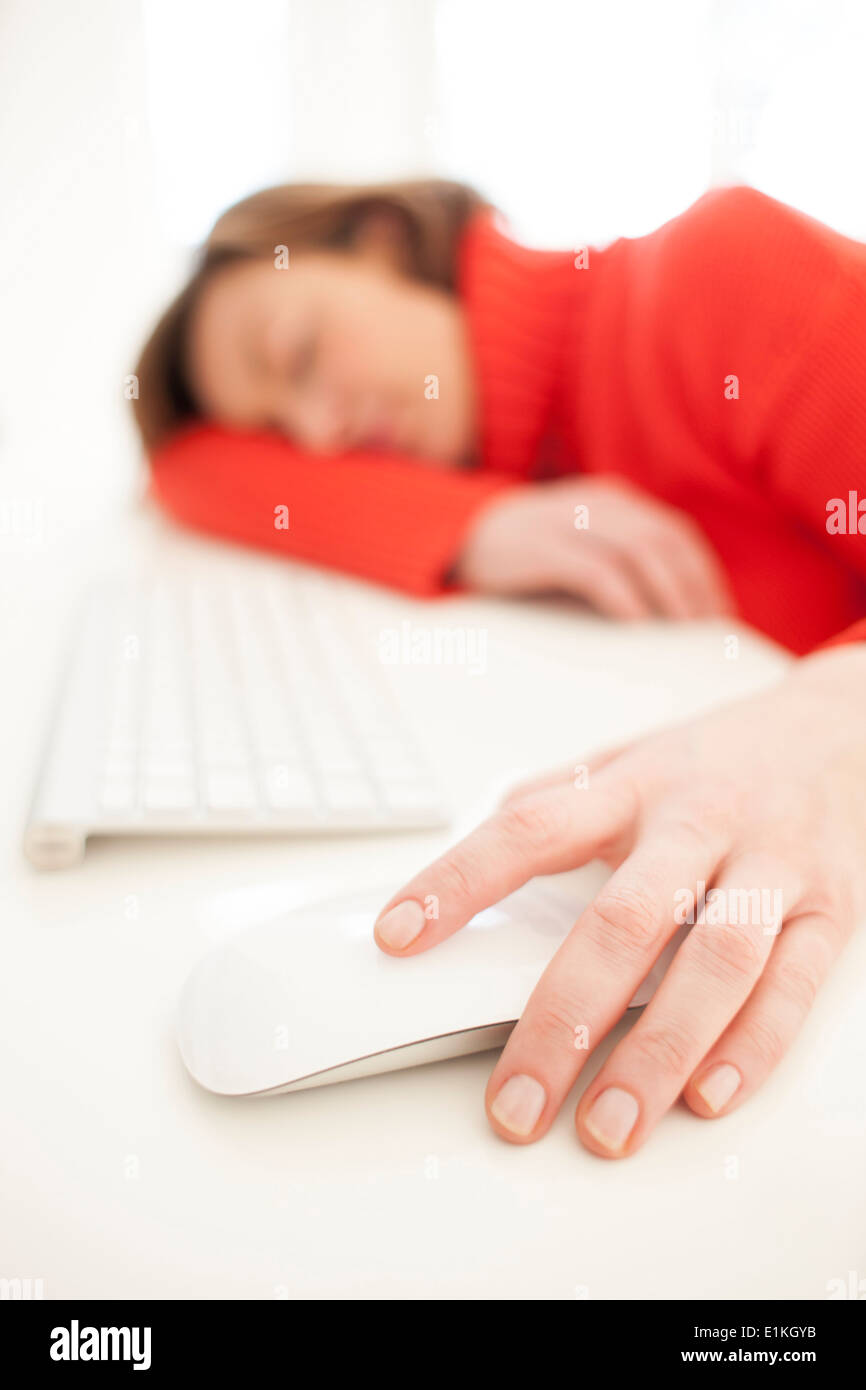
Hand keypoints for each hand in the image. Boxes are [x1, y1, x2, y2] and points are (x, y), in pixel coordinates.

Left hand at [372, 643, 865, 1157]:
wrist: (844, 727)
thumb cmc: (721, 757)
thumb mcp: (630, 758)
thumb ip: (556, 801)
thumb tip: (473, 846)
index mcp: (633, 787)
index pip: (531, 829)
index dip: (460, 880)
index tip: (398, 937)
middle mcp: (698, 824)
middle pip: (623, 919)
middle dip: (563, 1019)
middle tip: (517, 1101)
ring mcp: (769, 866)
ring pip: (714, 962)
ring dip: (658, 1052)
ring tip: (608, 1125)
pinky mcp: (829, 909)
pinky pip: (792, 986)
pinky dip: (751, 1047)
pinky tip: (704, 1097)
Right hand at [454, 476, 735, 618]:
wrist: (455, 535)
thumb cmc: (525, 553)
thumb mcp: (576, 541)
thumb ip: (616, 557)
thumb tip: (669, 606)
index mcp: (612, 501)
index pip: (674, 533)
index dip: (702, 573)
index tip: (718, 614)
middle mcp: (597, 504)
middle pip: (665, 541)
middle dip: (693, 586)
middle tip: (708, 629)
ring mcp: (567, 522)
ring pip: (638, 552)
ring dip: (667, 592)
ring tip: (682, 629)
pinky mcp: (541, 548)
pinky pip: (594, 570)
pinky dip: (622, 596)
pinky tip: (636, 622)